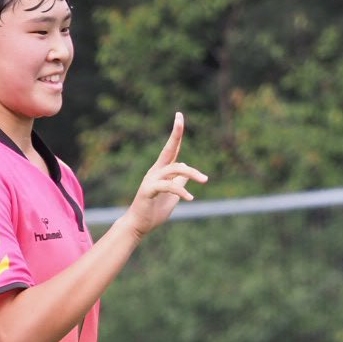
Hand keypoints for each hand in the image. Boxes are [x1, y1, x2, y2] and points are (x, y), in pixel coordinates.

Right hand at [124, 112, 209, 238]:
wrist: (138, 226)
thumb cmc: (154, 211)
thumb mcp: (173, 195)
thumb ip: (179, 182)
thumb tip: (187, 172)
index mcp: (161, 171)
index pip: (171, 149)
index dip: (176, 133)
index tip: (179, 115)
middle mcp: (155, 171)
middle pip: (170, 151)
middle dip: (176, 134)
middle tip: (181, 120)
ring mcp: (151, 180)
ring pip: (174, 169)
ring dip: (191, 173)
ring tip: (205, 180)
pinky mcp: (148, 190)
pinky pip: (167, 186)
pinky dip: (180, 191)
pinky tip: (190, 198)